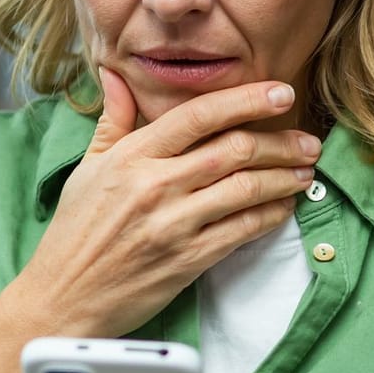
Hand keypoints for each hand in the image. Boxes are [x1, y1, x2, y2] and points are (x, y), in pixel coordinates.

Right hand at [13, 67, 321, 339]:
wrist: (64, 296)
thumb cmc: (76, 232)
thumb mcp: (88, 168)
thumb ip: (113, 121)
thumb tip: (116, 76)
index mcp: (132, 156)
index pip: (199, 115)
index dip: (246, 99)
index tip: (280, 93)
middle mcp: (155, 185)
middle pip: (234, 149)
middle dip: (281, 141)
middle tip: (308, 139)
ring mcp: (174, 224)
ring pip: (246, 188)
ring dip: (284, 177)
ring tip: (305, 170)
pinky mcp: (188, 260)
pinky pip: (243, 230)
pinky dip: (270, 215)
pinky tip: (283, 206)